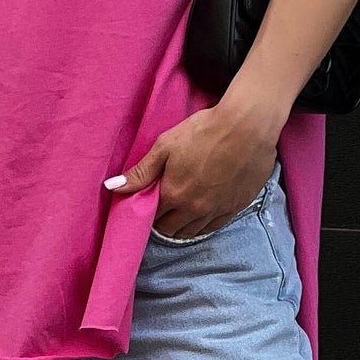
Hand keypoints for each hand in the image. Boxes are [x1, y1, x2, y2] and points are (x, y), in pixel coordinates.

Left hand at [107, 103, 278, 239]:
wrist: (247, 127)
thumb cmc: (204, 130)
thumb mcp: (166, 145)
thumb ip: (141, 171)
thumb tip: (112, 187)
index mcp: (173, 194)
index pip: (152, 216)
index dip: (147, 213)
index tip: (147, 206)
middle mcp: (194, 209)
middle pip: (171, 229)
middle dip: (162, 224)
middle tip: (161, 213)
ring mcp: (216, 210)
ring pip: (192, 232)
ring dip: (181, 228)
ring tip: (178, 218)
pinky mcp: (236, 207)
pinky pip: (214, 227)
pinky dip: (203, 227)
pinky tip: (200, 219)